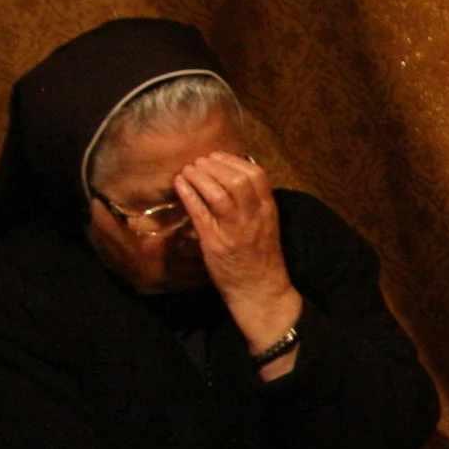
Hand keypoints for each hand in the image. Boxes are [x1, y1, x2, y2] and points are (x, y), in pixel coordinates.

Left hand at [172, 152, 300, 355]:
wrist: (261, 291)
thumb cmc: (260, 258)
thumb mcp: (265, 226)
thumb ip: (254, 204)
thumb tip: (236, 179)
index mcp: (268, 211)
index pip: (256, 174)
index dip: (233, 160)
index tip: (216, 157)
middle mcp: (253, 218)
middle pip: (236, 179)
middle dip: (213, 165)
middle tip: (197, 163)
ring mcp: (234, 231)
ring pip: (219, 193)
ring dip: (199, 177)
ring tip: (186, 172)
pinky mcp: (216, 244)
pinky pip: (200, 213)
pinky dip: (188, 194)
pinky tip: (179, 186)